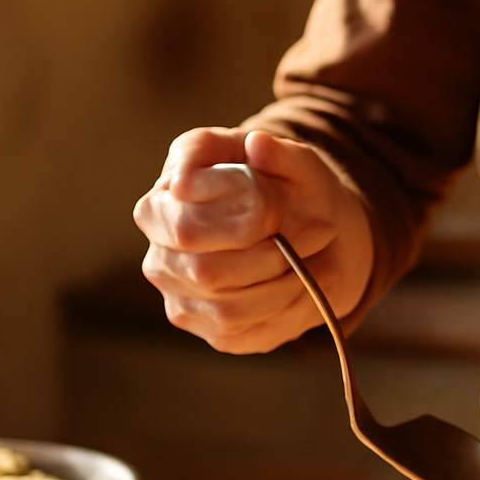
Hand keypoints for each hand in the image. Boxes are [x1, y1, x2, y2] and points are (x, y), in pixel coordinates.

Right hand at [133, 127, 373, 353]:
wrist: (308, 230)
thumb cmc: (281, 187)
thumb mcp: (283, 158)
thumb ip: (275, 150)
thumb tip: (258, 144)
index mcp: (157, 209)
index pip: (185, 226)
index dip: (235, 222)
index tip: (278, 207)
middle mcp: (161, 262)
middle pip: (207, 273)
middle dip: (270, 254)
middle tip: (319, 231)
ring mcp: (185, 304)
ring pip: (231, 308)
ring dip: (287, 283)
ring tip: (321, 255)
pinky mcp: (218, 335)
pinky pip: (253, 331)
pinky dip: (293, 306)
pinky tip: (313, 280)